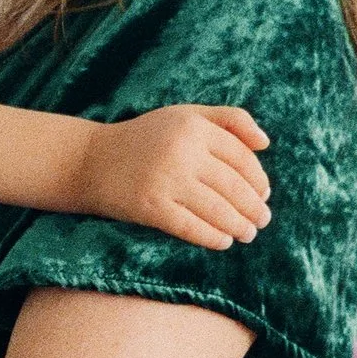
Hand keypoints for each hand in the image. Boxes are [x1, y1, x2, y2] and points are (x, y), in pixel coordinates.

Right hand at [75, 104, 270, 250]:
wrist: (90, 161)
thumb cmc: (145, 138)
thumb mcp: (185, 116)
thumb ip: (229, 120)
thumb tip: (266, 144)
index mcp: (193, 127)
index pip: (242, 158)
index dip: (259, 180)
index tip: (264, 195)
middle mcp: (182, 152)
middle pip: (234, 187)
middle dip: (253, 209)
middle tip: (262, 221)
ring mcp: (165, 181)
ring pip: (217, 210)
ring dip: (239, 226)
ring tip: (247, 234)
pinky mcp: (150, 207)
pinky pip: (191, 228)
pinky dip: (212, 237)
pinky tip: (223, 242)